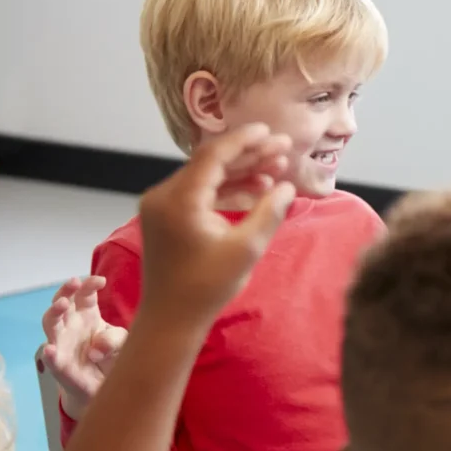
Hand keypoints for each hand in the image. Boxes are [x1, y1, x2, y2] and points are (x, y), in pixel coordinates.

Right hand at [39, 275, 126, 417]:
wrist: (106, 387)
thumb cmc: (111, 358)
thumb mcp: (122, 343)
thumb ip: (115, 339)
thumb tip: (97, 348)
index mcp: (87, 314)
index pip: (84, 294)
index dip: (89, 285)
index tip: (101, 280)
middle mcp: (70, 325)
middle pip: (62, 302)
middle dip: (66, 290)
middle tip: (74, 282)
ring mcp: (62, 343)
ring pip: (50, 324)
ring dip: (54, 312)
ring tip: (62, 304)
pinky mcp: (59, 365)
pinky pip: (51, 358)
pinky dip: (49, 354)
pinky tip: (50, 349)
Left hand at [134, 126, 296, 328]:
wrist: (171, 318)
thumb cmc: (207, 287)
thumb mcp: (246, 249)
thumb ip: (268, 212)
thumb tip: (288, 187)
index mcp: (180, 200)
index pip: (213, 155)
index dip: (244, 140)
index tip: (270, 132)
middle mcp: (164, 195)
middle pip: (210, 163)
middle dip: (248, 155)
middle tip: (283, 149)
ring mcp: (162, 205)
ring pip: (206, 177)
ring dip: (240, 172)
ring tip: (276, 170)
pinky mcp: (166, 216)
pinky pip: (199, 193)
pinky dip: (226, 190)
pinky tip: (256, 190)